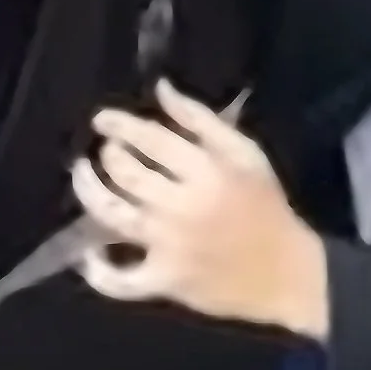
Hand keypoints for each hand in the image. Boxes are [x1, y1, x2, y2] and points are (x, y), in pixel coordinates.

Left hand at [70, 81, 329, 340]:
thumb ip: (201, 119)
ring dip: (89, 192)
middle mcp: (182, 207)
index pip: (151, 140)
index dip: (120, 125)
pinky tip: (87, 255)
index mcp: (207, 172)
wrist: (287, 273)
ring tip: (83, 176)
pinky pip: (121, 281)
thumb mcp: (245, 154)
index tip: (101, 119)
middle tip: (105, 150)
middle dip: (108, 155)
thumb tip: (161, 87)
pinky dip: (98, 272)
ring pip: (112, 216)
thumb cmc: (265, 208)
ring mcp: (169, 247)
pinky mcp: (165, 281)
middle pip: (126, 173)